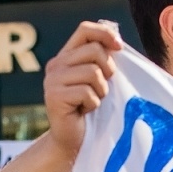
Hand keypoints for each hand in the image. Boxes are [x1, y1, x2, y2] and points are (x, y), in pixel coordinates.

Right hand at [43, 21, 125, 159]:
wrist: (73, 141)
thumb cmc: (91, 111)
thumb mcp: (99, 81)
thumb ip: (103, 61)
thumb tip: (117, 42)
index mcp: (66, 56)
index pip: (85, 30)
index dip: (105, 34)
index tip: (120, 47)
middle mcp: (56, 65)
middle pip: (94, 51)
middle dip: (108, 71)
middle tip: (102, 89)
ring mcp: (52, 80)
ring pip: (93, 72)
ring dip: (101, 91)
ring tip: (93, 102)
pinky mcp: (54, 96)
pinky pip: (87, 92)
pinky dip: (94, 104)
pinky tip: (85, 112)